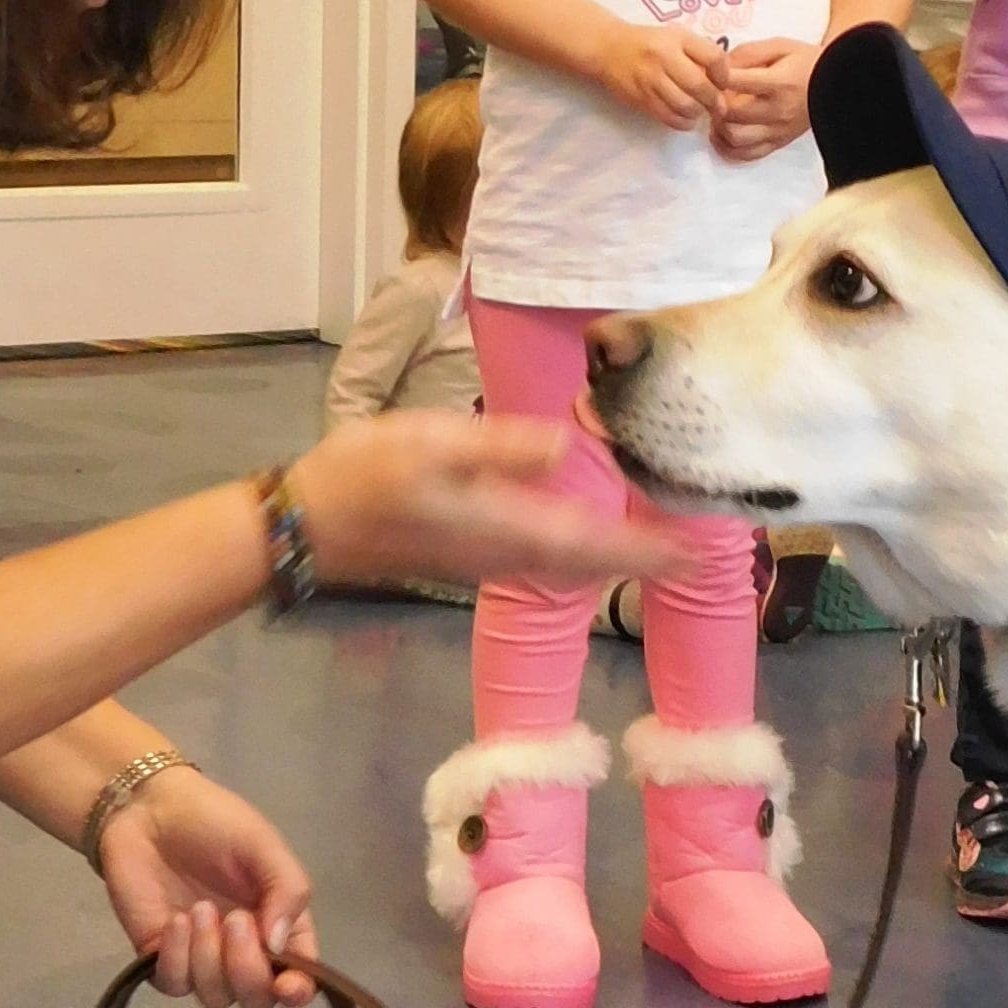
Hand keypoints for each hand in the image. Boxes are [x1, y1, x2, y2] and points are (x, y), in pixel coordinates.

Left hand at [97, 766, 318, 1007]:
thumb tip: (279, 946)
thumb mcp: (263, 845)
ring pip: (216, 996)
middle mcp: (243, 951)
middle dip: (247, 970)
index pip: (298, 977)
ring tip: (198, 909)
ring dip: (209, 957)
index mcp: (279, 924)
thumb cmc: (214, 822)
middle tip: (234, 920)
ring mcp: (201, 959)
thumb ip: (286, 890)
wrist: (147, 811)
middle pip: (256, 999)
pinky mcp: (161, 959)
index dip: (296, 991)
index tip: (286, 986)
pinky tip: (175, 921)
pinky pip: (176, 985)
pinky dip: (178, 957)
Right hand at [288, 411, 675, 590]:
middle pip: (591, 560)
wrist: (308, 525)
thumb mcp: (432, 443)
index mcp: (507, 527)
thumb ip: (502, 448)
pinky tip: (589, 534)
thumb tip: (569, 446)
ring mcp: (489, 558)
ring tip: (659, 543)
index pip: (595, 543)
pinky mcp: (474, 552)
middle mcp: (508, 554)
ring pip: (570, 564)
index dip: (647, 547)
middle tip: (698, 551)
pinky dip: (582, 550)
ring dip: (616, 556)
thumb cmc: (364, 477)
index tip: (698, 550)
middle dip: (643, 556)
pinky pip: (548, 557)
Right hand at [591, 21, 729, 129]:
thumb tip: (725, 77)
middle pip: (700, 87)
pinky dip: (682, 122)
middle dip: (714, 101)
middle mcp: (664, 57)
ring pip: (685, 106)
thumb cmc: (650, 43)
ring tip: (700, 111)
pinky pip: (668, 117)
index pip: (714, 57)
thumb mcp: (676, 36)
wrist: (609, 48)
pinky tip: (685, 118)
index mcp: (678, 39)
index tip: (723, 83)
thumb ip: (700, 52)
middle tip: (718, 106)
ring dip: (698, 113)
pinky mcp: (641, 98)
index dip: (724, 75)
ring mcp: (651, 79)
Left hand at [711, 36, 814, 162]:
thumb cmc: (806, 62)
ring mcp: (778, 131)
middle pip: (730, 113)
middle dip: (715, 103)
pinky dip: (727, 146)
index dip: (716, 77)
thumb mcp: (780, 46)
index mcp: (779, 83)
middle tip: (713, 95)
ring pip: (734, 138)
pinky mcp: (778, 144)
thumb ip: (748, 53)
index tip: (714, 73)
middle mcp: (778, 111)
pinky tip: (723, 132)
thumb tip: (719, 67)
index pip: (735, 82)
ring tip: (719, 113)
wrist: (839, 85)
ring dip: (719, 126)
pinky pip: (745, 155)